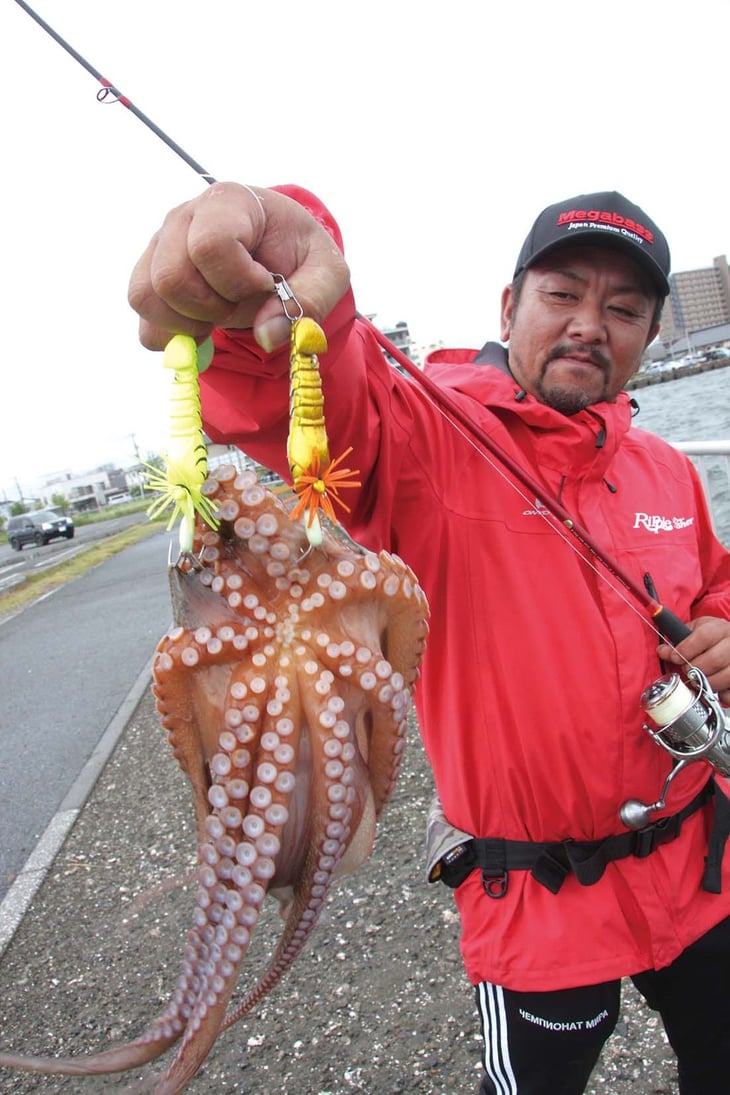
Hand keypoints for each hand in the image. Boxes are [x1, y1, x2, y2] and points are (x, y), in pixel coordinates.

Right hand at [128, 182, 349, 350]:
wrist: (277, 251)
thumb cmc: (300, 254)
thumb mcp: (327, 272)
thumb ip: (309, 300)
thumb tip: (267, 335)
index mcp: (229, 202)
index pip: (210, 245)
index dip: (238, 280)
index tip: (264, 283)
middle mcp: (184, 217)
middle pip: (171, 277)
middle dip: (212, 307)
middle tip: (241, 304)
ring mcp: (159, 247)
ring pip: (146, 297)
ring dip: (189, 323)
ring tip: (222, 314)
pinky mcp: (150, 279)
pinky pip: (145, 324)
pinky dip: (174, 338)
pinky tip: (204, 327)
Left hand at [657, 615, 729, 706]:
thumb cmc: (712, 637)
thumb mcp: (695, 631)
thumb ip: (678, 641)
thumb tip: (663, 651)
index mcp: (719, 628)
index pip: (704, 636)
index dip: (686, 649)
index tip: (675, 657)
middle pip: (714, 659)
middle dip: (694, 669)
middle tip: (687, 670)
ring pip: (726, 676)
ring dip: (707, 682)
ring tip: (698, 680)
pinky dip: (722, 695)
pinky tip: (715, 690)